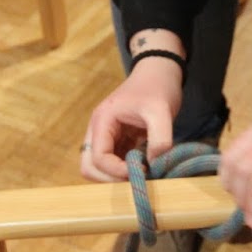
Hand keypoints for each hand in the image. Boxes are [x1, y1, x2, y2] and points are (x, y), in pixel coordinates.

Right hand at [80, 56, 184, 182]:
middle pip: (89, 167)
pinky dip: (125, 171)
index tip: (141, 171)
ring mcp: (106, 137)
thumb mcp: (161, 111)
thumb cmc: (157, 87)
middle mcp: (99, 130)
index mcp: (102, 121)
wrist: (159, 72)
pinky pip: (114, 163)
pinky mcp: (117, 141)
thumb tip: (154, 166)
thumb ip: (160, 139)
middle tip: (137, 178)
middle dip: (110, 178)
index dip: (116, 171)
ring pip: (99, 168)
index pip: (98, 157)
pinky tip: (145, 166)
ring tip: (142, 171)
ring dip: (117, 176)